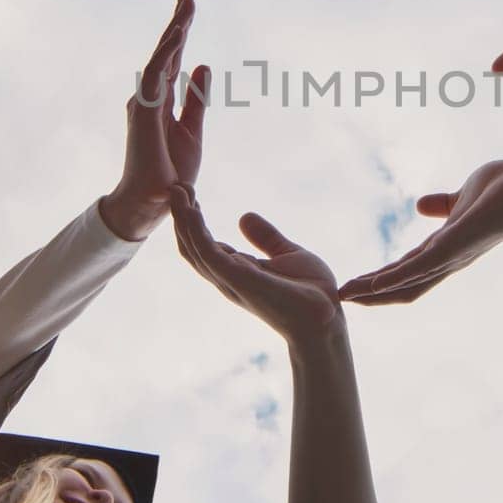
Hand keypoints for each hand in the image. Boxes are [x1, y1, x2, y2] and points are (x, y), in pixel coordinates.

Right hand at [101, 0, 209, 239]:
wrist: (156, 201)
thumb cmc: (171, 169)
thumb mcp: (191, 128)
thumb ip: (195, 99)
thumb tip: (202, 67)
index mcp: (161, 99)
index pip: (173, 57)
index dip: (182, 30)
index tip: (191, 4)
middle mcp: (149, 96)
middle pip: (166, 52)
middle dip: (177, 22)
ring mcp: (144, 104)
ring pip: (160, 60)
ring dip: (172, 33)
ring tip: (186, 8)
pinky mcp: (143, 114)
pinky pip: (154, 79)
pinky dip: (165, 57)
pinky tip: (176, 38)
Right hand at [170, 186, 343, 344]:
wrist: (326, 315)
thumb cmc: (310, 291)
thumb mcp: (287, 254)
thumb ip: (265, 238)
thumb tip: (244, 216)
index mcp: (237, 271)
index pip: (203, 246)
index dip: (192, 221)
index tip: (188, 193)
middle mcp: (228, 277)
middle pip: (192, 247)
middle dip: (181, 217)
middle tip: (176, 186)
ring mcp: (231, 279)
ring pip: (194, 249)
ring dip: (183, 219)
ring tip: (177, 191)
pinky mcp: (239, 279)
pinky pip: (208, 252)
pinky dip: (195, 230)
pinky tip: (191, 210)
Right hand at [338, 161, 502, 304]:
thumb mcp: (462, 196)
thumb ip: (442, 205)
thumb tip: (420, 205)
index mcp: (445, 248)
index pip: (406, 269)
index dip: (380, 278)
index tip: (353, 285)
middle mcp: (446, 259)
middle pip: (402, 284)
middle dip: (370, 292)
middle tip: (338, 298)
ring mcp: (449, 256)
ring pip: (405, 282)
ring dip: (374, 291)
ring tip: (344, 295)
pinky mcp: (453, 247)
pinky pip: (418, 268)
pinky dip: (393, 279)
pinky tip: (372, 286)